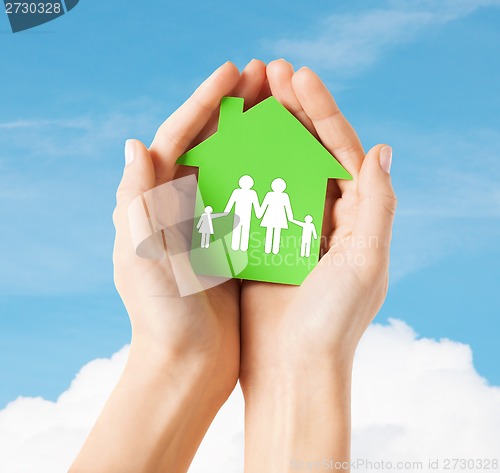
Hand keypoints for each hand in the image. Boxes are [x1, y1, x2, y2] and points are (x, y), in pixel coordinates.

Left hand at [114, 60, 267, 383]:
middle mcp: (177, 207)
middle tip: (264, 76)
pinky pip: (250, 197)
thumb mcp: (142, 256)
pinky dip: (267, 174)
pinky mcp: (229, 242)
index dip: (204, 102)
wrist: (187, 365)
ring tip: (281, 106)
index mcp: (151, 204)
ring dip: (254, 134)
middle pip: (207, 143)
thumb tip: (134, 144)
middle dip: (234, 108)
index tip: (233, 73)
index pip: (176, 137)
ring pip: (232, 165)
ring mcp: (206, 222)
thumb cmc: (162, 317)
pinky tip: (291, 157)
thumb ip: (137, 202)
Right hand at [239, 59, 396, 470]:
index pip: (340, 148)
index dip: (321, 110)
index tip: (297, 76)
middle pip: (309, 150)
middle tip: (267, 72)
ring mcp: (291, 226)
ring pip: (278, 167)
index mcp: (355, 216)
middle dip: (291, 109)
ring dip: (264, 131)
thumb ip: (378, 206)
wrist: (291, 370)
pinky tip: (224, 145)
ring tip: (245, 97)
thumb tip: (382, 149)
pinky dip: (241, 168)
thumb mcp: (365, 263)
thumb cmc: (332, 323)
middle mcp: (326, 217)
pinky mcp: (263, 241)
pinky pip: (252, 195)